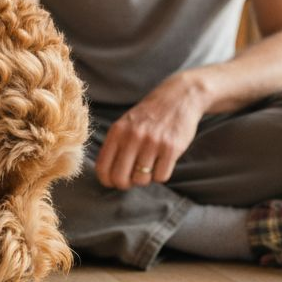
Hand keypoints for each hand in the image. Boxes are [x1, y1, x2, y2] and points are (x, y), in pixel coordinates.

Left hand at [95, 73, 206, 189]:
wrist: (179, 97)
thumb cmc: (149, 115)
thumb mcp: (126, 124)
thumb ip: (115, 145)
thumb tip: (108, 176)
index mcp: (117, 131)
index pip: (102, 168)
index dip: (107, 181)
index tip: (114, 181)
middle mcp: (133, 136)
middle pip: (120, 178)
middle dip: (126, 184)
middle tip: (132, 178)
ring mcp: (153, 142)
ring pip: (142, 180)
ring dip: (146, 178)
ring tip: (150, 165)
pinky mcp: (171, 148)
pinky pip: (161, 177)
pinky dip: (161, 174)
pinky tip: (163, 162)